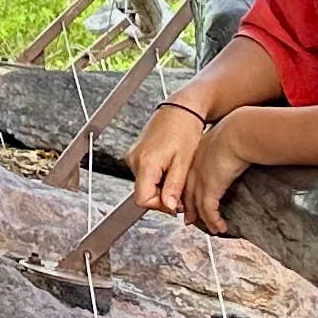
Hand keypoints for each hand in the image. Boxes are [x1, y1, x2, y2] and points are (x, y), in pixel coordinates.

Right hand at [130, 99, 209, 217]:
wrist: (180, 110)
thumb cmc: (184, 130)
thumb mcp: (184, 162)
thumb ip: (174, 186)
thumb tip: (169, 207)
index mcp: (146, 162)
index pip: (142, 199)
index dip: (159, 206)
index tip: (176, 204)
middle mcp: (134, 159)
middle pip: (143, 193)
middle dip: (163, 197)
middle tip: (181, 189)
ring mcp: (133, 156)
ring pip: (144, 185)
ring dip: (161, 187)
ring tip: (178, 175)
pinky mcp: (136, 154)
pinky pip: (145, 175)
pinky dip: (158, 178)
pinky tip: (171, 169)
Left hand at [182, 108, 259, 231]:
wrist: (238, 134)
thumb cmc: (238, 134)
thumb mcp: (225, 142)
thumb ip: (223, 152)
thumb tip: (231, 157)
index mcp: (197, 156)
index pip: (187, 178)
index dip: (187, 191)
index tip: (188, 201)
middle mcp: (195, 168)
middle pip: (187, 193)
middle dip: (189, 208)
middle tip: (190, 220)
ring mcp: (201, 178)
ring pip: (197, 204)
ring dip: (205, 219)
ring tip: (211, 228)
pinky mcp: (211, 187)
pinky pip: (209, 210)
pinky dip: (214, 220)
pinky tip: (220, 227)